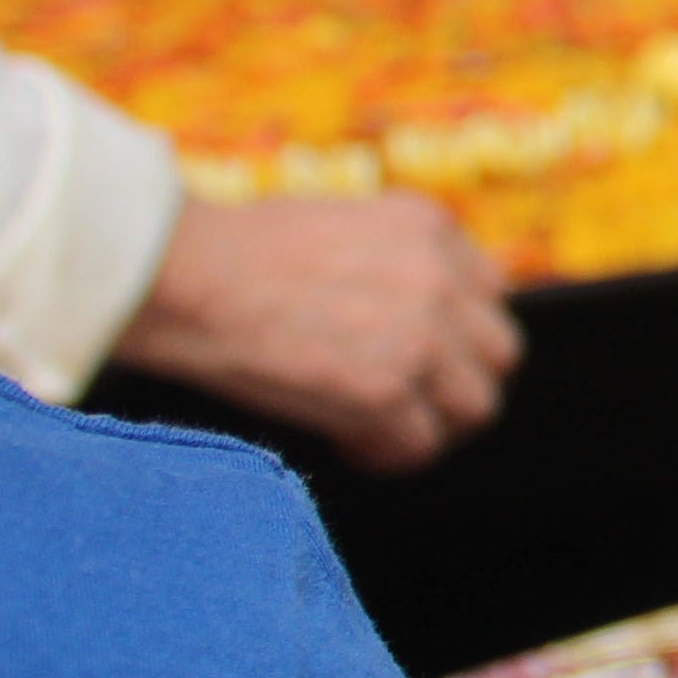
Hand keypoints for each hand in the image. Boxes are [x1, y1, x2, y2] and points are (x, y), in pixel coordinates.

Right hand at [110, 194, 520, 472]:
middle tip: (408, 400)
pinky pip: (418, 447)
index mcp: (430, 227)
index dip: (457, 334)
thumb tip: (417, 311)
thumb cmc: (232, 251)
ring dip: (431, 424)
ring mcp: (419, 336)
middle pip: (497, 355)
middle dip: (457, 382)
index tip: (421, 354)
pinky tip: (346, 443)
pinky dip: (385, 456)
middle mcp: (439, 278)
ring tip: (380, 427)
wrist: (179, 275)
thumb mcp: (341, 221)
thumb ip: (396, 257)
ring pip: (474, 408)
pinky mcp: (384, 391)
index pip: (490, 296)